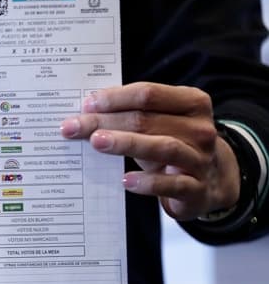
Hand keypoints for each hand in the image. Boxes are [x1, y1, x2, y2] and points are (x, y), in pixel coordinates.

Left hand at [60, 82, 239, 220]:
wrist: (209, 182)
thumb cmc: (173, 144)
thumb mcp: (160, 125)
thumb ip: (132, 114)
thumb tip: (86, 111)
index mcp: (192, 103)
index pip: (149, 94)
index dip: (115, 97)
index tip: (86, 105)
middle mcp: (200, 129)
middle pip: (147, 120)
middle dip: (106, 121)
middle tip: (74, 126)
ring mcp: (200, 159)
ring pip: (162, 147)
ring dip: (126, 143)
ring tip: (97, 142)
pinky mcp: (197, 189)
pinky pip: (172, 184)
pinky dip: (148, 182)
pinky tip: (125, 180)